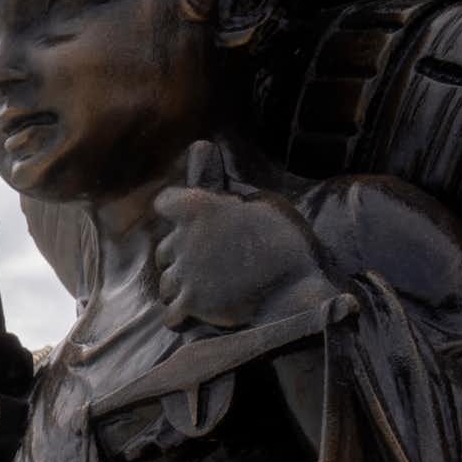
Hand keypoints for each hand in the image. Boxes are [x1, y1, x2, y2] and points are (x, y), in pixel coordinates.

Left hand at [152, 142, 339, 332]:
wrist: (296, 290)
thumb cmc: (285, 242)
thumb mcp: (260, 201)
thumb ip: (221, 180)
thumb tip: (199, 147)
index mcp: (199, 207)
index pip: (166, 202)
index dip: (177, 210)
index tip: (191, 218)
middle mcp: (183, 240)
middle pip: (165, 248)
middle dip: (182, 254)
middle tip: (213, 261)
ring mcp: (184, 274)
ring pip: (166, 281)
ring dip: (181, 284)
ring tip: (209, 287)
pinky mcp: (190, 304)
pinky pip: (169, 312)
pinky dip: (180, 313)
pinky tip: (195, 311)